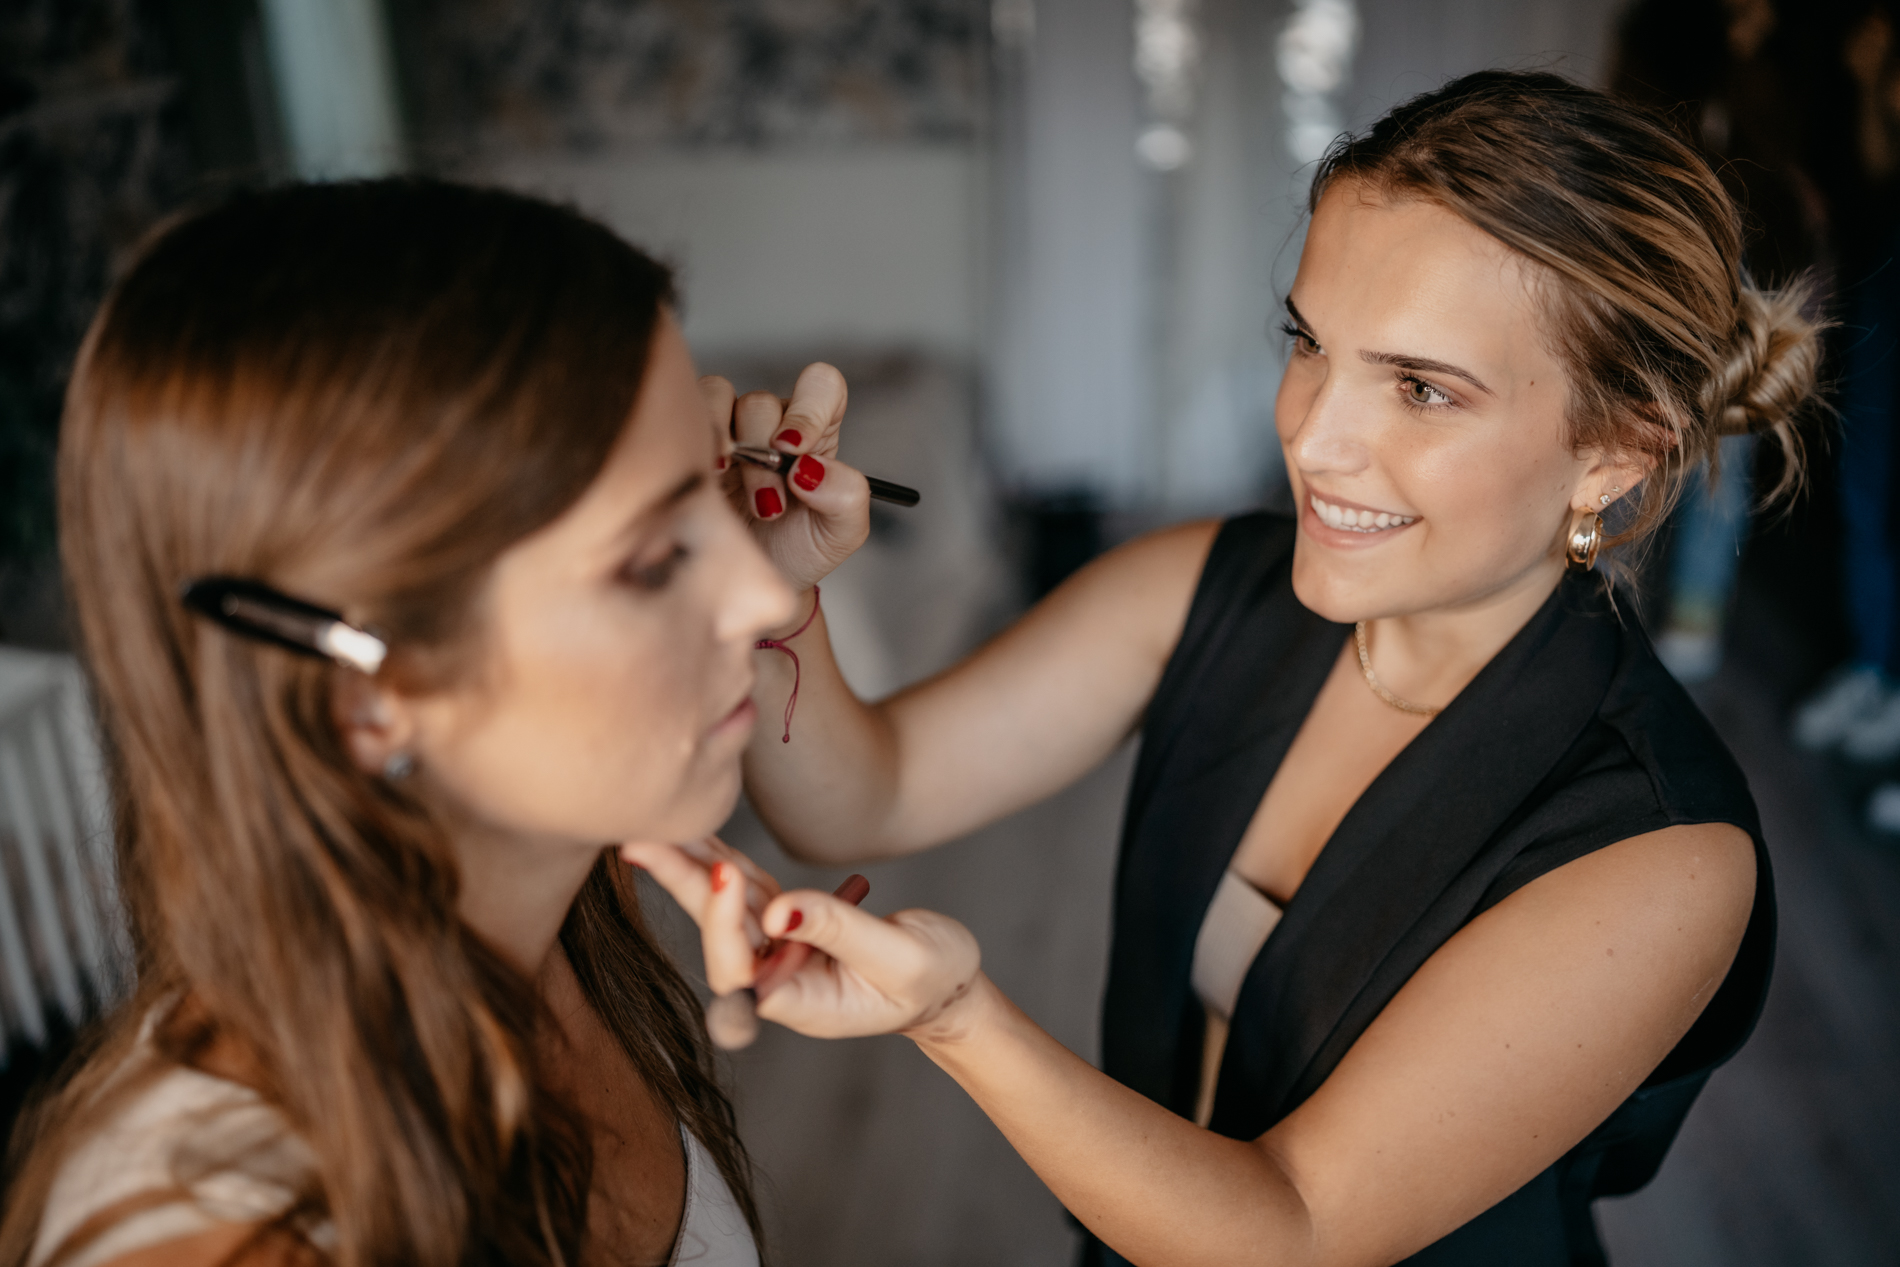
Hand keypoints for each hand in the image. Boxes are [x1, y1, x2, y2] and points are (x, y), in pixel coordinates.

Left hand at [619, 840, 981, 1040]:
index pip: (740, 968)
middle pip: (718, 930)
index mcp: (799, 1000)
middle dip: (681, 883)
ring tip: (653, 824)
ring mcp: (779, 946)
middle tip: (639, 841)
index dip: (724, 924)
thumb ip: (840, 929)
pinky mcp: (788, 919)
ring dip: (692, 863)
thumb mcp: (900, 957)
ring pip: (726, 902)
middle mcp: (778, 977)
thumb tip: (780, 911)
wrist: (947, 985)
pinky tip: (695, 829)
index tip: (728, 876)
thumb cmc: (933, 979)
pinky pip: (747, 886)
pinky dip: (724, 856)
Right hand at [698, 364, 870, 593]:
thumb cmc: (800, 551)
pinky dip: (695, 436)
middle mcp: (773, 424)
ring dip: (724, 441)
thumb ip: (846, 496)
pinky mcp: (693, 439)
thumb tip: (813, 469)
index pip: (822, 388)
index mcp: (816, 434)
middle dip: (762, 455)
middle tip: (767, 504)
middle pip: (763, 402)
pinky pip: (687, 410)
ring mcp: (730, 430)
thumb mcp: (840, 533)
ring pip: (720, 396)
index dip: (809, 408)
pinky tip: (705, 476)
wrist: (756, 581)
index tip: (794, 450)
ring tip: (725, 481)